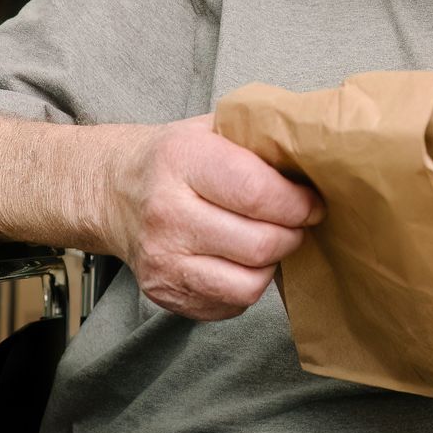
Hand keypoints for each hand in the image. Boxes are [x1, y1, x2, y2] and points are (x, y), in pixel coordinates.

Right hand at [103, 115, 323, 320]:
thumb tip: (318, 161)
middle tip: (295, 223)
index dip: (298, 203)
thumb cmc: (176, 159)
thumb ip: (259, 141)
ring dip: (271, 265)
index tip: (312, 202)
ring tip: (267, 241)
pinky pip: (231, 304)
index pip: (257, 193)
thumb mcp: (212, 129)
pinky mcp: (165, 294)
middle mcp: (166, 213)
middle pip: (259, 244)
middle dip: (292, 235)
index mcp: (181, 160)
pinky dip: (246, 284)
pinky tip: (239, 260)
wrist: (114, 193)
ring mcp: (163, 260)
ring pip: (250, 284)